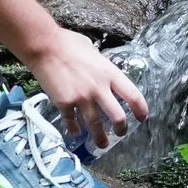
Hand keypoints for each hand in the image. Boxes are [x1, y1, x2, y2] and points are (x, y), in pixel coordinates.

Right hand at [19, 26, 148, 151]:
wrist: (44, 46)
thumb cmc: (69, 43)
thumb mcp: (94, 52)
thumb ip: (101, 67)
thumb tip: (102, 73)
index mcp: (110, 73)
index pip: (133, 95)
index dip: (140, 109)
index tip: (142, 117)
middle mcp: (99, 88)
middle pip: (117, 116)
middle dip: (121, 129)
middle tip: (121, 133)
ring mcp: (82, 98)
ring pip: (96, 125)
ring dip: (100, 138)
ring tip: (102, 144)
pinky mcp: (65, 104)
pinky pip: (72, 122)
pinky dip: (75, 129)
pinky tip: (76, 133)